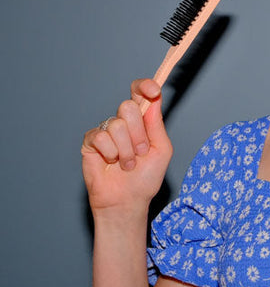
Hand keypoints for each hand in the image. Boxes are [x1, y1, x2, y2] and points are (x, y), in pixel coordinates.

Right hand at [82, 79, 172, 216]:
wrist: (128, 200)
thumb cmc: (146, 178)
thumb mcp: (161, 149)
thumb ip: (157, 124)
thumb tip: (154, 98)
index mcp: (142, 121)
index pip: (139, 93)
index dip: (144, 86)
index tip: (153, 91)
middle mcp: (123, 122)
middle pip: (128, 107)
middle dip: (139, 133)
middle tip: (141, 152)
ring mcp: (106, 131)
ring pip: (116, 125)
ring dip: (126, 149)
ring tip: (127, 164)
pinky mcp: (90, 142)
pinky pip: (101, 137)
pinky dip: (111, 153)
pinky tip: (111, 163)